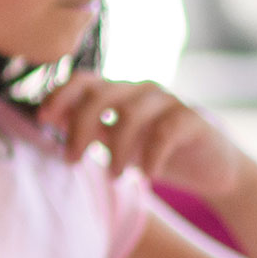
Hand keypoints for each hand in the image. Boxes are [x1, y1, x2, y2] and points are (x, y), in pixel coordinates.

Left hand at [37, 74, 251, 200]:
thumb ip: (89, 129)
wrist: (213, 171)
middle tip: (71, 160)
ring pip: (130, 114)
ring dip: (116, 149)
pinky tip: (146, 175)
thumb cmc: (157, 155)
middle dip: (79, 127)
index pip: (83, 80)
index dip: (59, 95)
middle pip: (100, 95)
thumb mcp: (117, 143)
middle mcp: (141, 90)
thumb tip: (47, 119)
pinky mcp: (195, 119)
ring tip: (115, 176)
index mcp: (120, 93)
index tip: (43, 120)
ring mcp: (169, 101)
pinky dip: (151, 154)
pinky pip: (166, 131)